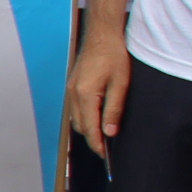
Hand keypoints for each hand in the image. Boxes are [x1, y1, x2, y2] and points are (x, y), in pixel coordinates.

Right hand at [67, 24, 130, 154]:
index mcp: (85, 95)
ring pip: (76, 119)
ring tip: (103, 132)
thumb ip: (114, 110)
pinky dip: (84, 117)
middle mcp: (74, 94)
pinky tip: (96, 116)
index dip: (98, 144)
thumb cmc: (114, 55)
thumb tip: (110, 132)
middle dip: (92, 138)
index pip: (89, 129)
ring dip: (88, 128)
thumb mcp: (120, 84)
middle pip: (80, 126)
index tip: (106, 157)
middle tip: (108, 146)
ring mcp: (70, 90)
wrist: (101, 35)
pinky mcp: (72, 85)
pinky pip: (75, 109)